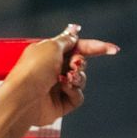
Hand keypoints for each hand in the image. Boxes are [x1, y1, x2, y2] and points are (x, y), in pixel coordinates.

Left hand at [4, 24, 119, 126]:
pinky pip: (78, 96)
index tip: (112, 49)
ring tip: (67, 79)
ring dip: (78, 78)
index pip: (76, 46)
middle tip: (74, 64)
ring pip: (81, 80)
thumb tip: (74, 33)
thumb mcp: (51, 46)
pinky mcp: (60, 103)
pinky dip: (74, 91)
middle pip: (80, 62)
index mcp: (49, 53)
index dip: (94, 47)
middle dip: (80, 63)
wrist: (24, 97)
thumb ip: (66, 40)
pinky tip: (64, 89)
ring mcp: (56, 87)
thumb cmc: (32, 70)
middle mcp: (52, 69)